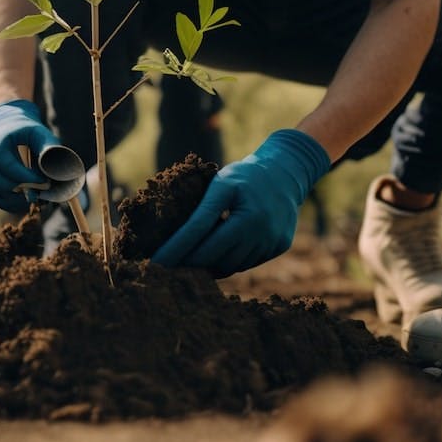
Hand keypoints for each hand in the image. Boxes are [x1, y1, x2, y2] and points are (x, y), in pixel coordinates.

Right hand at [0, 100, 61, 211]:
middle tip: (44, 189)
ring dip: (20, 201)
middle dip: (24, 190)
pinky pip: (1, 202)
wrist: (9, 129)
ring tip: (39, 196)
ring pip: (0, 196)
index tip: (46, 182)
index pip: (8, 166)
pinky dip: (16, 205)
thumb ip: (47, 147)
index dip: (27, 177)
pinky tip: (31, 199)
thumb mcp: (38, 132)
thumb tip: (57, 168)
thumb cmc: (26, 131)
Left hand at [153, 129, 329, 276]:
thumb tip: (175, 243)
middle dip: (188, 263)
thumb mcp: (220, 183)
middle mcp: (256, 223)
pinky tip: (224, 250)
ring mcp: (271, 237)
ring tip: (195, 259)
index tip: (154, 264)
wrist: (286, 172)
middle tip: (169, 268)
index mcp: (236, 201)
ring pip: (230, 265)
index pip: (197, 232)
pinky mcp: (280, 245)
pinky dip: (231, 261)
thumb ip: (201, 210)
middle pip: (213, 256)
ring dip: (210, 265)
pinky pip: (247, 263)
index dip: (174, 250)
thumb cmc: (244, 176)